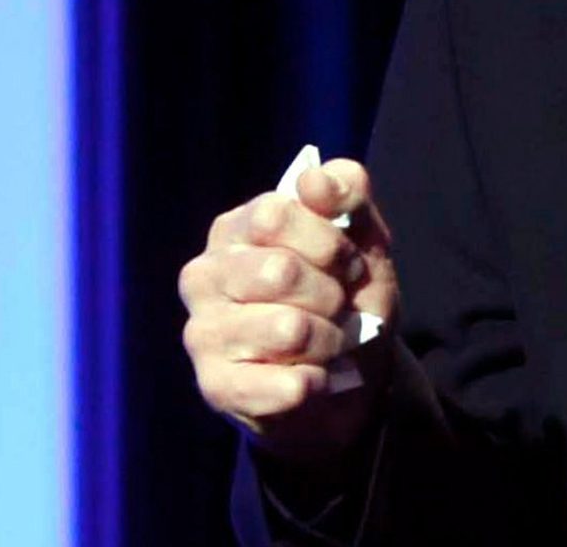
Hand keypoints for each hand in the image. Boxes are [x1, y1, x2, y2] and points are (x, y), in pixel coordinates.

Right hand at [179, 158, 401, 465]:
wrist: (353, 373)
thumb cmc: (347, 292)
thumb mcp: (363, 235)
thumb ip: (346, 192)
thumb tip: (311, 179)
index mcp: (233, 228)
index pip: (275, 215)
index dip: (328, 241)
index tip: (346, 261)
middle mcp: (203, 276)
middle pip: (279, 272)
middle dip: (332, 293)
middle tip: (338, 305)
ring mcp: (202, 334)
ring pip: (288, 329)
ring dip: (329, 339)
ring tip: (327, 342)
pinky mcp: (216, 388)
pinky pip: (286, 385)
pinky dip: (318, 382)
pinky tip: (314, 378)